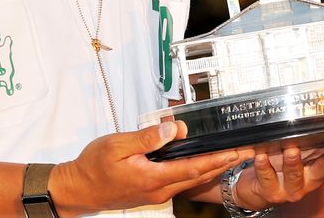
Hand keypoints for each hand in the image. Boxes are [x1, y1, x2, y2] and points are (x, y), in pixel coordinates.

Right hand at [51, 120, 252, 216]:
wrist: (77, 189)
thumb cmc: (93, 167)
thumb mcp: (117, 144)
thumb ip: (147, 137)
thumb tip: (173, 128)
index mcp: (153, 178)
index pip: (195, 168)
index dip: (219, 160)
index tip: (238, 152)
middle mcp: (159, 190)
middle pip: (199, 176)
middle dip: (224, 164)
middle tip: (246, 152)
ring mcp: (156, 193)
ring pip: (191, 180)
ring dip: (213, 169)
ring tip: (232, 157)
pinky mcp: (152, 192)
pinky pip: (181, 181)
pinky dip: (197, 172)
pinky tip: (204, 163)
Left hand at [234, 141, 323, 207]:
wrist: (257, 188)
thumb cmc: (283, 167)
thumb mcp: (306, 155)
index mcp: (320, 168)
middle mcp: (309, 180)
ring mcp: (291, 188)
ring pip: (295, 175)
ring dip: (294, 162)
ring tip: (292, 149)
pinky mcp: (271, 192)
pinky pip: (267, 179)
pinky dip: (263, 167)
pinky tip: (261, 156)